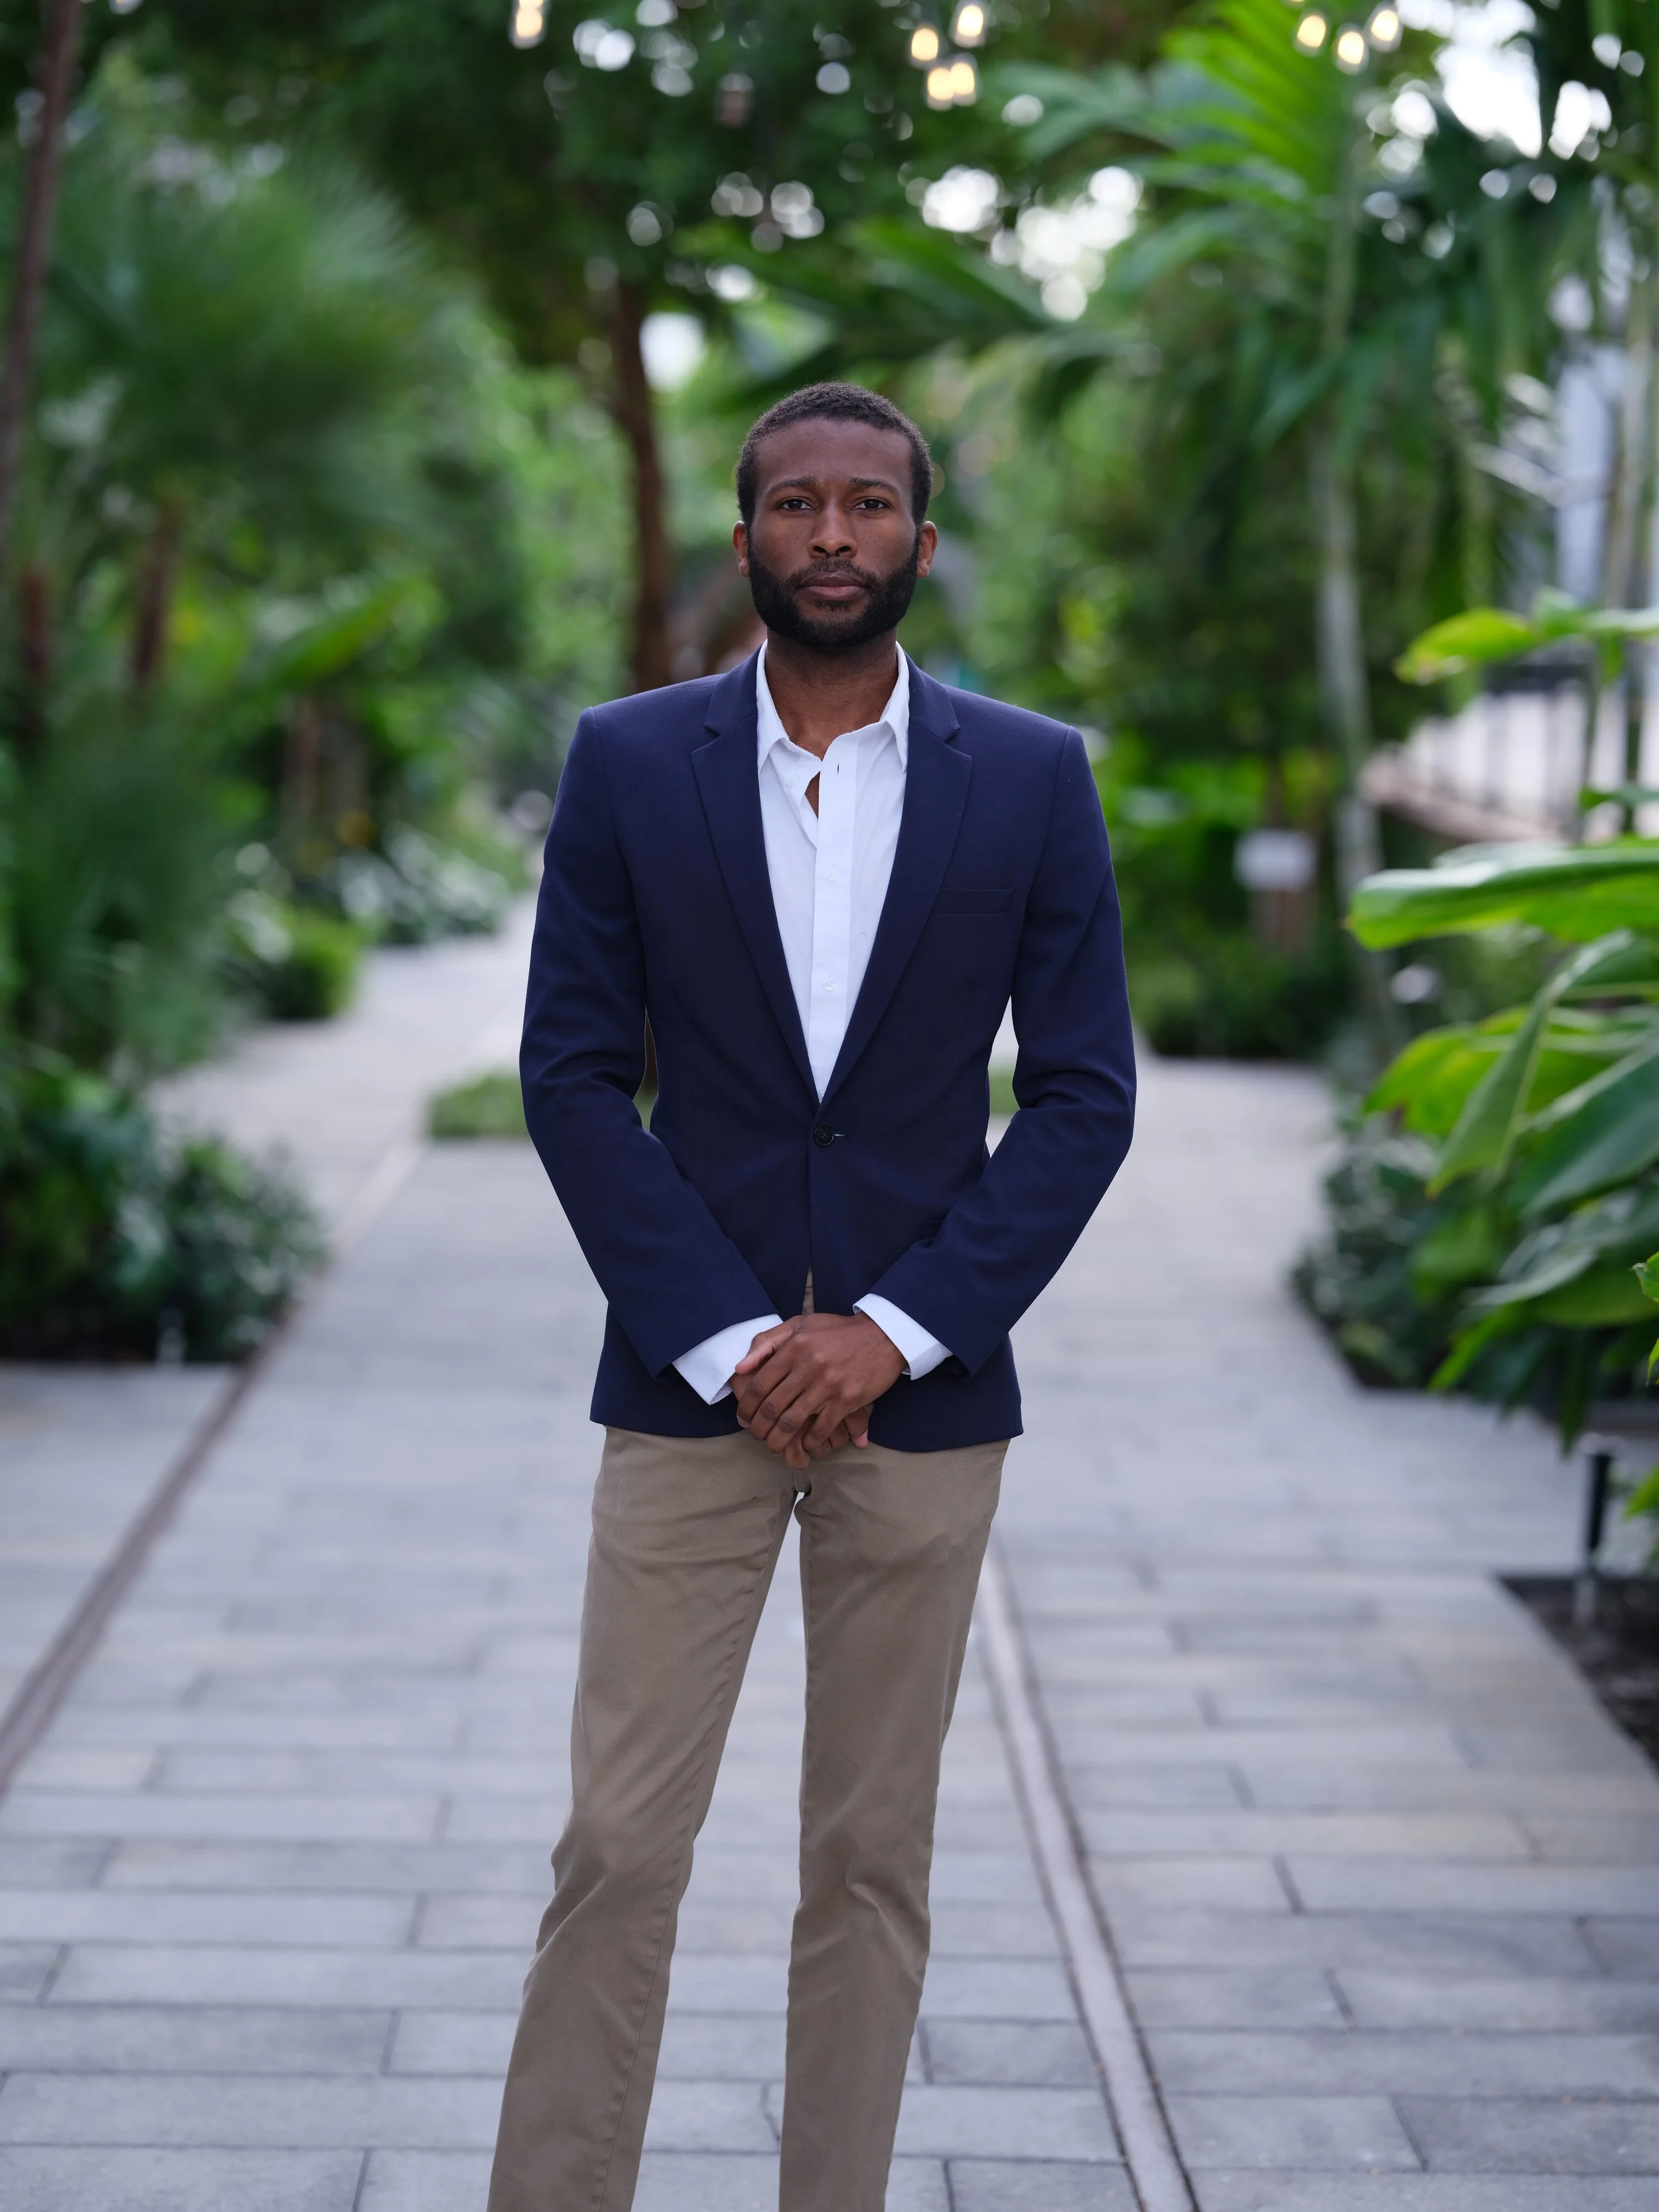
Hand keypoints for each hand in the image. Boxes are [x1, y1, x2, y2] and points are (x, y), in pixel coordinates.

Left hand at [731, 1313, 903, 1470]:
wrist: (883, 1335)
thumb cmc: (838, 1331)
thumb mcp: (801, 1325)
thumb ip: (768, 1342)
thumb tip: (740, 1367)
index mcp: (793, 1347)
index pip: (759, 1384)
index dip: (746, 1406)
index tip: (743, 1418)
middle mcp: (807, 1366)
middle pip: (772, 1407)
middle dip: (758, 1427)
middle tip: (756, 1435)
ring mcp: (827, 1385)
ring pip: (792, 1422)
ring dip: (778, 1439)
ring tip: (774, 1446)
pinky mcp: (846, 1399)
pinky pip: (821, 1428)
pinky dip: (810, 1440)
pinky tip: (805, 1444)